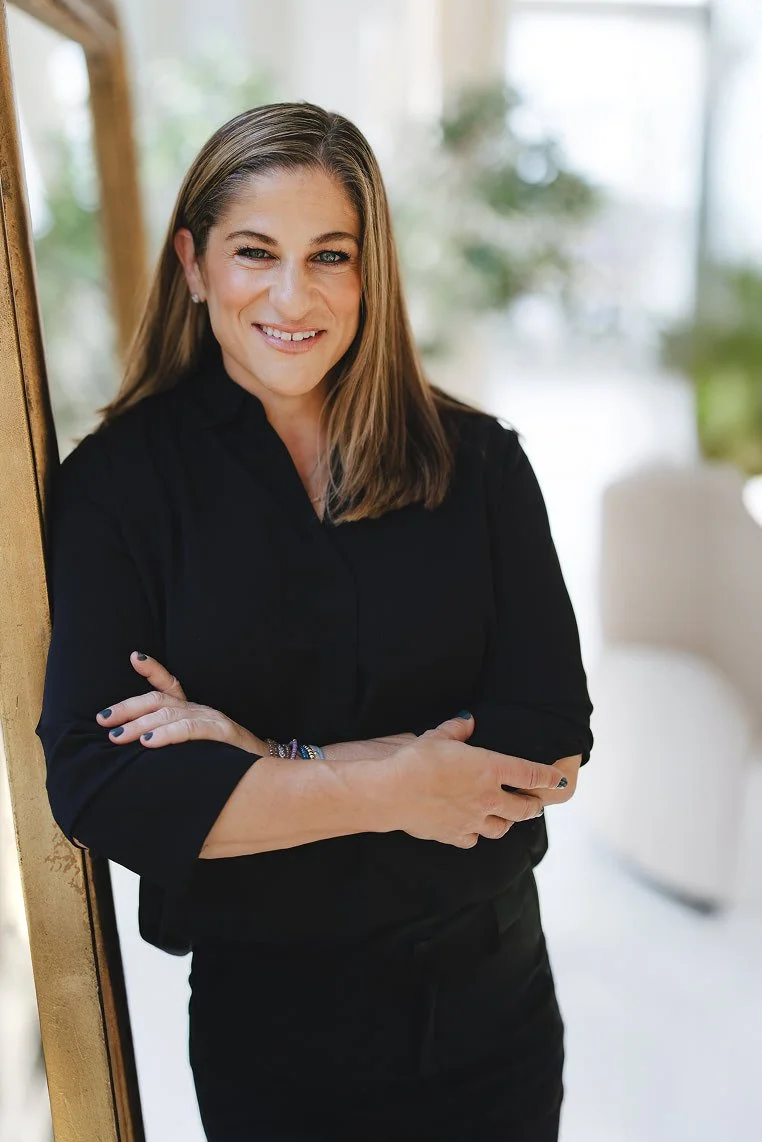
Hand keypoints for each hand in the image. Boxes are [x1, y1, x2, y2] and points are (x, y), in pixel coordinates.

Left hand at [95, 651, 266, 755]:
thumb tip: (139, 748)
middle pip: (158, 700)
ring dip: (139, 724)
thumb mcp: (198, 744)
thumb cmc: (228, 758)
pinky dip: (166, 734)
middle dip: (127, 708)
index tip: (135, 657)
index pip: (170, 684)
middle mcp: (199, 709)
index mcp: (193, 710)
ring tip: (117, 735)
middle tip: (103, 720)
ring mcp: (210, 718)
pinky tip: (148, 742)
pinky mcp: (221, 733)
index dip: (152, 669)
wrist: (265, 768)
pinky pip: (188, 730)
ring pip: (169, 714)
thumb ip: (175, 739)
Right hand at [385, 713, 569, 848]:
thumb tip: (467, 720)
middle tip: (537, 803)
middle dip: (534, 806)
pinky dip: (476, 834)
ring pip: (502, 828)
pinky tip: (472, 829)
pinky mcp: (455, 835)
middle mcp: (488, 798)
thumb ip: (457, 729)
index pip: (531, 773)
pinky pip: (473, 839)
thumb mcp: (438, 736)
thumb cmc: (415, 760)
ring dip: (508, 822)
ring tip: (507, 817)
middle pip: (524, 808)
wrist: (391, 792)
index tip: (560, 780)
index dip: (549, 777)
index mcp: (490, 768)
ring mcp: (473, 820)